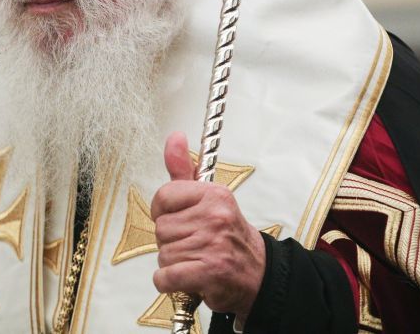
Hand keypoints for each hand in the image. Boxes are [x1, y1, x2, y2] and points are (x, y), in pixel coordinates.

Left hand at [150, 132, 264, 321]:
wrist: (259, 275)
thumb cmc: (228, 236)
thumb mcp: (209, 198)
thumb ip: (184, 169)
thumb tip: (174, 136)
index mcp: (214, 195)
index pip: (163, 196)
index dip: (163, 212)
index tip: (178, 220)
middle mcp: (215, 216)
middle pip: (161, 228)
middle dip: (171, 242)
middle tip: (193, 245)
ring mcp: (213, 244)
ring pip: (163, 253)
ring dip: (173, 263)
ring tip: (195, 261)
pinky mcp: (209, 272)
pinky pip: (165, 277)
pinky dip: (169, 283)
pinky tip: (188, 279)